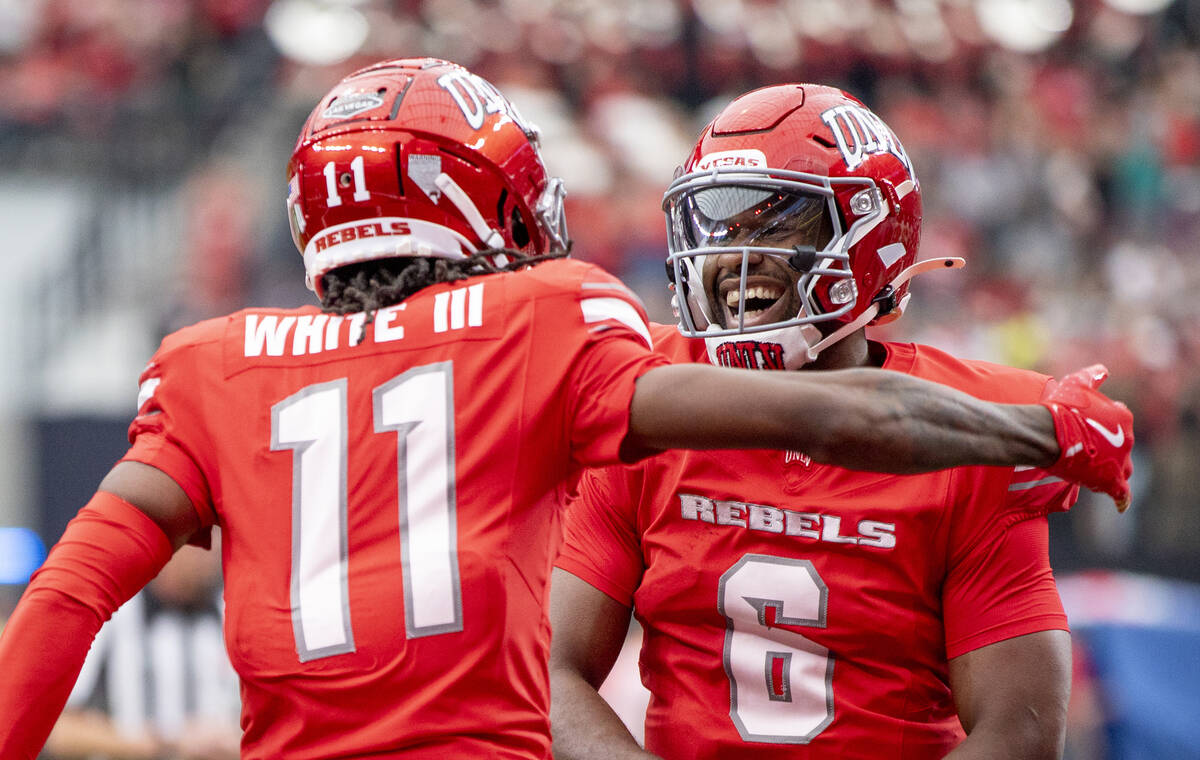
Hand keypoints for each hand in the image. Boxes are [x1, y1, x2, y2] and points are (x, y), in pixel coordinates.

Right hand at [1039, 364, 1133, 511]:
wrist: (1045, 433)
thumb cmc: (1058, 408)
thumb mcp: (1076, 384)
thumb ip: (1092, 377)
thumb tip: (1103, 370)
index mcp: (1123, 416)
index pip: (1122, 421)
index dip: (1106, 426)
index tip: (1091, 429)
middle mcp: (1128, 439)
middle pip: (1123, 447)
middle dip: (1110, 449)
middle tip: (1088, 450)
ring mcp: (1120, 461)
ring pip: (1123, 469)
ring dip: (1113, 470)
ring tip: (1096, 471)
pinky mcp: (1110, 481)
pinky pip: (1121, 493)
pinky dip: (1121, 499)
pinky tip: (1120, 504)